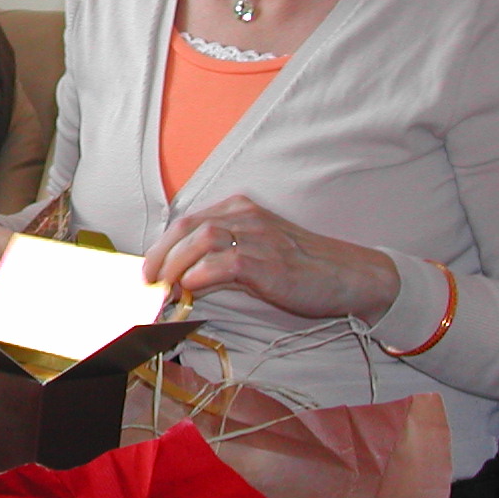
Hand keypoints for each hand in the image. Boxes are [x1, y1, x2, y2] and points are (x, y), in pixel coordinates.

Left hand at [141, 195, 399, 322]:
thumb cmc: (301, 268)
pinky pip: (224, 262)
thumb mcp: (258, 249)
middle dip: (161, 254)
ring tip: (166, 286)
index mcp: (241, 209)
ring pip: (201, 239)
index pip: (188, 220)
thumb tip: (183, 275)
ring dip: (176, 264)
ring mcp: (259, 236)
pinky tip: (191, 288)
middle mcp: (247, 216)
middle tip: (149, 280)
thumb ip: (224, 253)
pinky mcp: (269, 261)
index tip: (150, 268)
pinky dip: (201, 275)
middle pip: (187, 226)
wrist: (349, 276)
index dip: (163, 244)